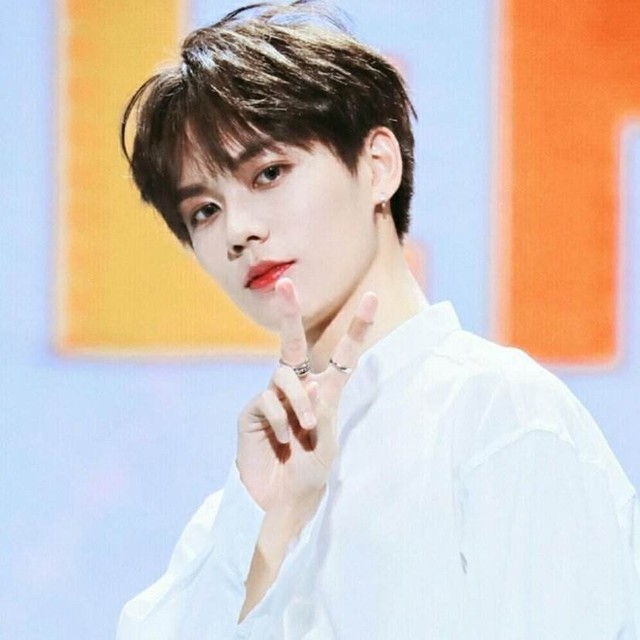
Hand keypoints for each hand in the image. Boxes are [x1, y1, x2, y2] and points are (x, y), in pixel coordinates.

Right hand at [236, 278, 377, 514]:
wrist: (280, 501)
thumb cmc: (308, 473)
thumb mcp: (327, 442)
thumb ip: (322, 410)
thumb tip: (310, 381)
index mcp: (323, 394)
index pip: (342, 356)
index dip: (357, 328)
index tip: (372, 298)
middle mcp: (296, 389)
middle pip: (292, 343)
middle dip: (289, 313)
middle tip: (285, 284)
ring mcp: (272, 398)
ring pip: (286, 375)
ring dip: (299, 401)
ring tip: (302, 430)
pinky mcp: (252, 411)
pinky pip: (269, 400)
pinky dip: (283, 420)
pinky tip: (283, 441)